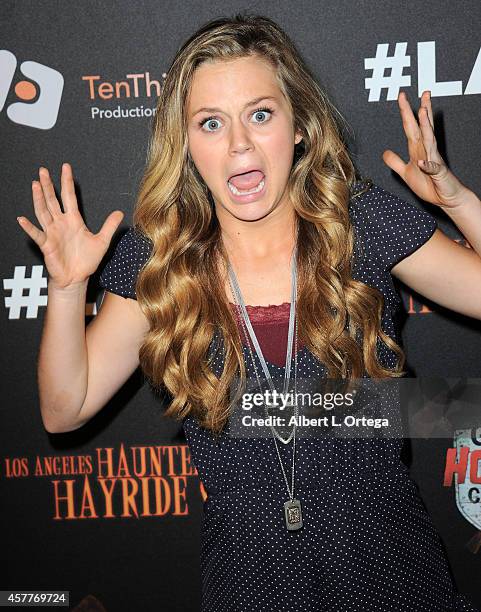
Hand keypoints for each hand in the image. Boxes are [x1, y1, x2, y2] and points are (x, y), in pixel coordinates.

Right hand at [17, 163, 123, 288]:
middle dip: (48, 185)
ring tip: (35, 185)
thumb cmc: (86, 261)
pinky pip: (37, 234)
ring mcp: (52, 233)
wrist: (77, 278)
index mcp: (73, 221)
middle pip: (53, 200)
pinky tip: (22, 219)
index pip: (69, 197)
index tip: (65, 168)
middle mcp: (61, 224)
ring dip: (39, 199)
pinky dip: (29, 227)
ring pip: (43, 212)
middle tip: (43, 170)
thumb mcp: (102, 241)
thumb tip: (120, 213)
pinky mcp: (47, 245)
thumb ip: (109, 226)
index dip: (67, 182)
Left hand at [382, 90, 467, 208]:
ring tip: (423, 111)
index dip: (406, 112)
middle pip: (422, 127)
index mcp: (418, 149)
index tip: (402, 96)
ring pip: (430, 141)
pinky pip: (433, 168)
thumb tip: (385, 152)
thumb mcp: (406, 173)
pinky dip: (429, 165)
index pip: (411, 127)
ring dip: (426, 127)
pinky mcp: (440, 174)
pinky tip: (424, 161)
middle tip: (420, 94)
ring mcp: (434, 161)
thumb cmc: (429, 184)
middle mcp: (427, 151)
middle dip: (419, 110)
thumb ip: (395, 162)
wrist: (445, 198)